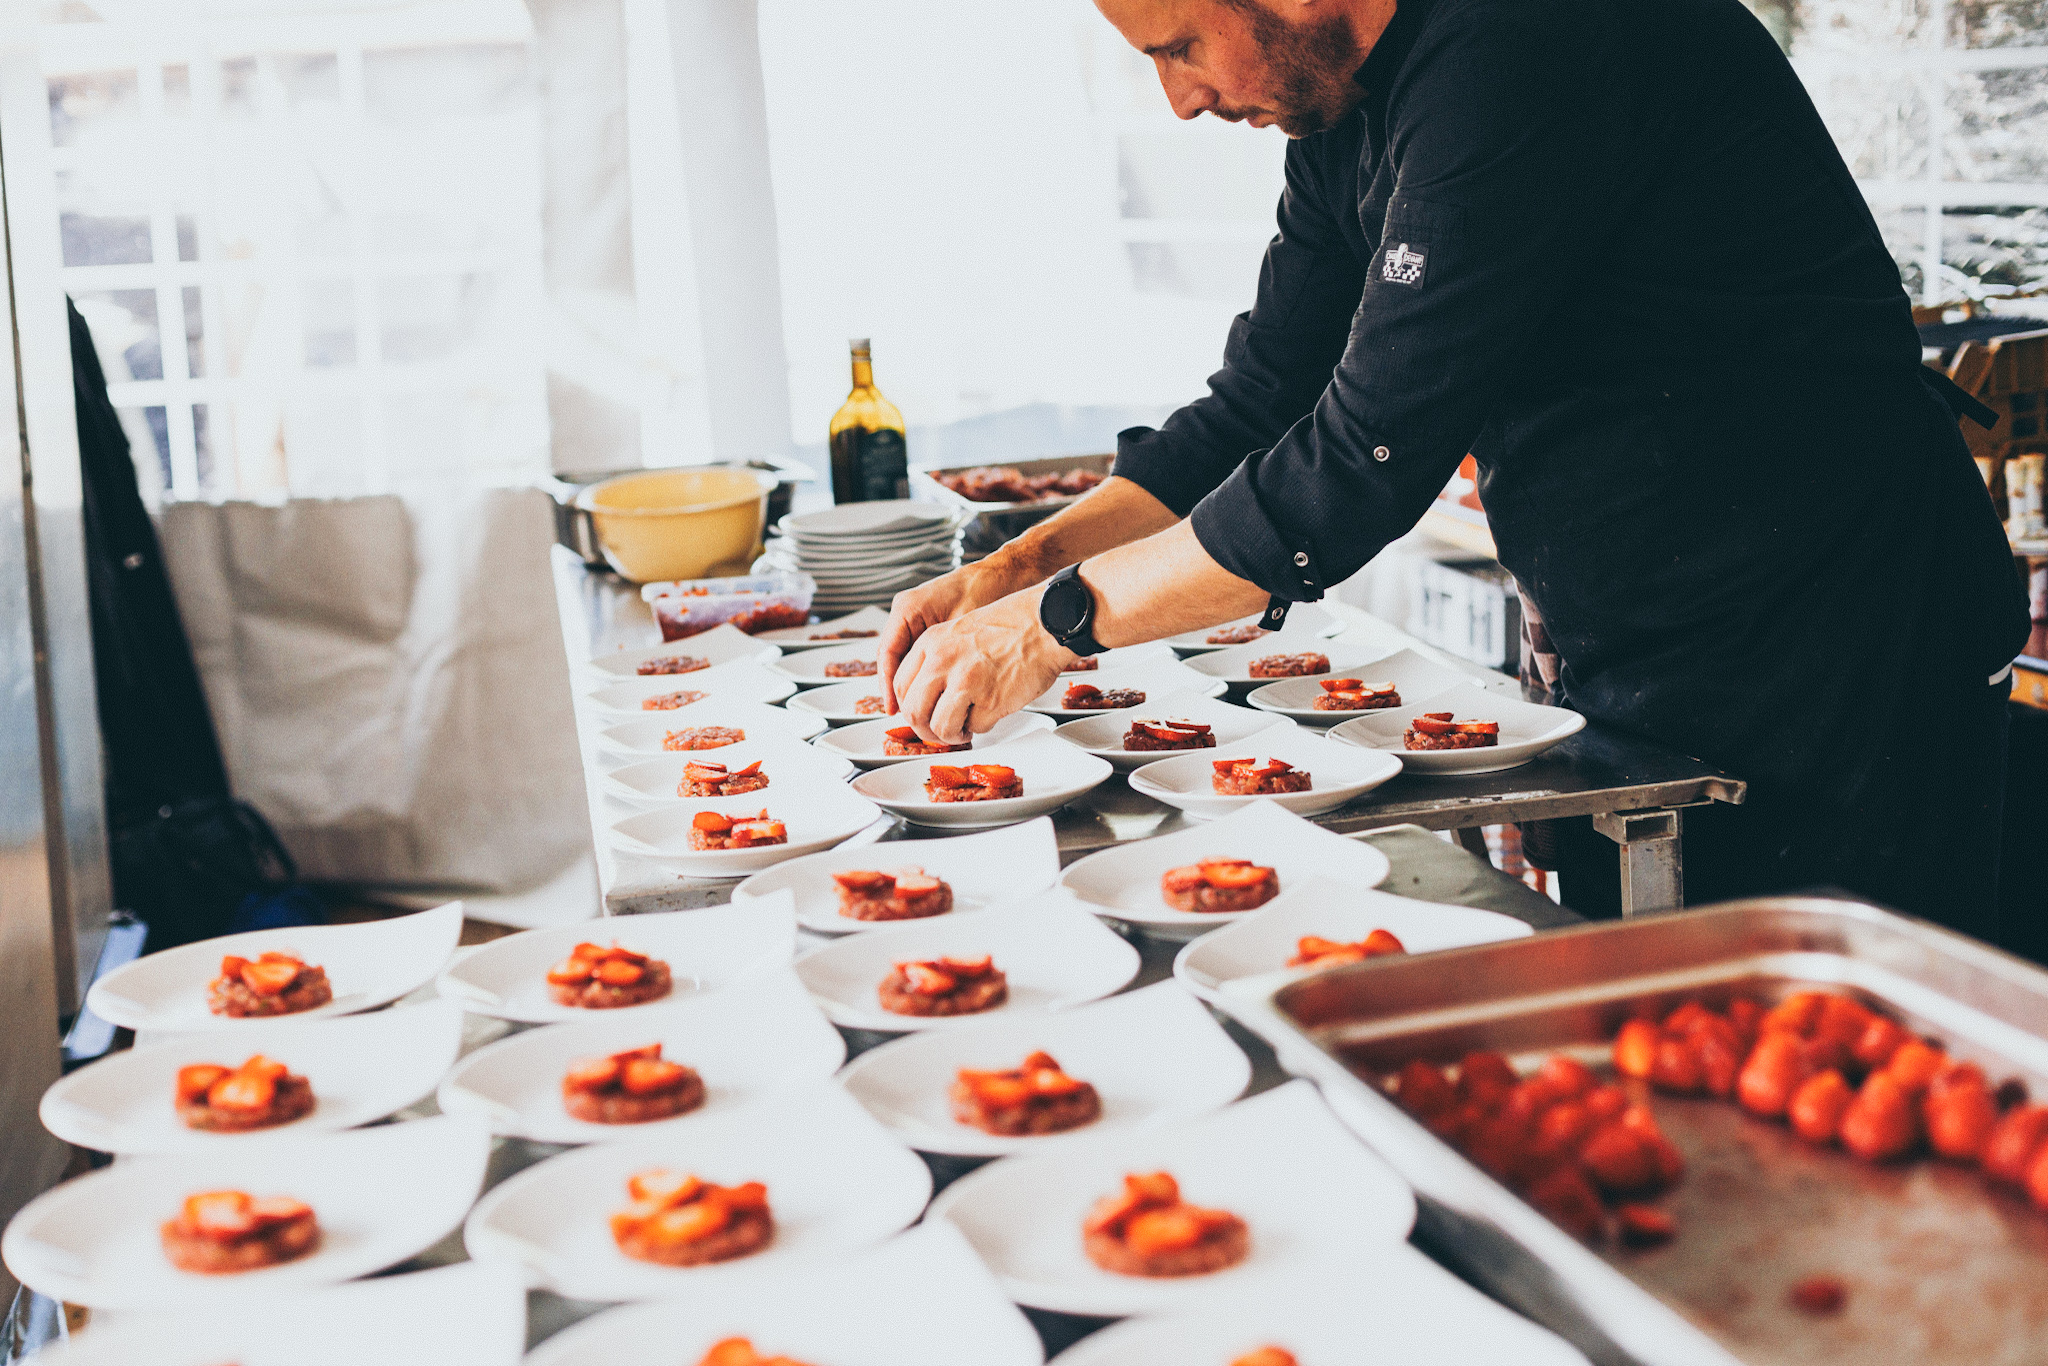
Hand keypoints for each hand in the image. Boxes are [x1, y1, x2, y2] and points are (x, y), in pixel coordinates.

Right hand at [878, 562, 1012, 711]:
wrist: (1005, 576)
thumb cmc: (987, 592)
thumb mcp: (962, 630)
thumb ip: (946, 658)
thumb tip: (938, 695)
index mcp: (907, 609)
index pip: (888, 654)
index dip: (890, 686)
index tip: (893, 708)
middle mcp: (907, 613)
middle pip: (893, 660)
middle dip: (901, 691)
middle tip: (910, 716)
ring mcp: (918, 620)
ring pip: (906, 661)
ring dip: (914, 686)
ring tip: (923, 710)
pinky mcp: (932, 627)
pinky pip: (920, 657)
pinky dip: (926, 677)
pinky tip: (937, 695)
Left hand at [892, 584, 1066, 744]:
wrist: (1045, 622)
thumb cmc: (1011, 625)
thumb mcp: (959, 630)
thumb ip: (938, 658)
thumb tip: (925, 693)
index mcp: (931, 642)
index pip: (900, 685)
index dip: (908, 707)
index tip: (919, 714)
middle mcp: (943, 661)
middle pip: (913, 711)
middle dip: (924, 729)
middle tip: (937, 731)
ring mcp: (966, 681)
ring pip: (940, 726)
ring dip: (950, 735)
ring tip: (963, 730)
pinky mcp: (990, 700)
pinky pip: (975, 727)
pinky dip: (982, 726)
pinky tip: (990, 713)